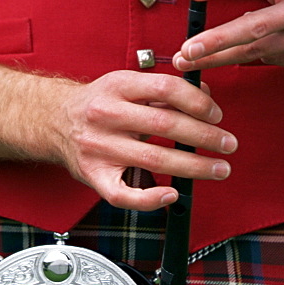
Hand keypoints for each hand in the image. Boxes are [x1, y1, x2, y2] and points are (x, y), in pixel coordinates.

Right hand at [53, 70, 237, 210]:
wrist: (54, 120)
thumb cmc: (98, 103)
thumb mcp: (127, 85)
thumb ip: (163, 91)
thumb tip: (205, 98)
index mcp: (117, 86)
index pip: (166, 88)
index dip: (198, 102)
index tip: (216, 115)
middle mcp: (106, 115)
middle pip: (166, 125)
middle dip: (205, 137)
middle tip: (229, 144)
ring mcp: (99, 148)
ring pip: (154, 160)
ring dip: (194, 167)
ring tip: (218, 169)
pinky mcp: (94, 176)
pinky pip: (125, 195)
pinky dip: (151, 199)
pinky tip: (172, 195)